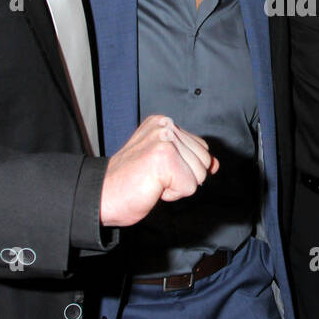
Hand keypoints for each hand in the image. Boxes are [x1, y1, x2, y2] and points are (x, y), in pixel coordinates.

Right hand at [99, 115, 218, 225]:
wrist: (102, 196)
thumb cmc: (130, 182)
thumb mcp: (167, 166)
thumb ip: (192, 160)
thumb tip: (216, 164)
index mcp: (163, 123)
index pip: (201, 148)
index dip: (184, 168)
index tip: (157, 170)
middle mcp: (164, 125)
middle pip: (204, 161)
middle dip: (183, 177)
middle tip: (154, 177)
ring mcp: (164, 139)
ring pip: (199, 174)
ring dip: (177, 186)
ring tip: (152, 180)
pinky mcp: (164, 157)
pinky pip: (189, 186)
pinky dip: (172, 194)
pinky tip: (152, 186)